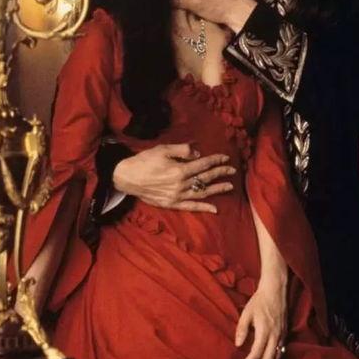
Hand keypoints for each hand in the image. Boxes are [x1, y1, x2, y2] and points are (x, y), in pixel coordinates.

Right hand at [113, 143, 235, 212]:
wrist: (126, 177)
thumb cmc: (144, 160)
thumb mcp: (163, 149)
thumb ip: (182, 150)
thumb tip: (198, 153)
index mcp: (180, 170)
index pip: (203, 164)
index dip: (216, 160)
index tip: (226, 157)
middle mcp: (181, 185)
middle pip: (205, 178)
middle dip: (220, 173)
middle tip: (232, 170)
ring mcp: (177, 196)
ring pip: (202, 193)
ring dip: (217, 189)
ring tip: (229, 187)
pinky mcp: (171, 204)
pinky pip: (191, 207)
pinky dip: (203, 208)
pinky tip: (215, 208)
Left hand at [234, 281, 287, 358]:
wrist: (275, 290)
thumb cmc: (259, 301)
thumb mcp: (246, 313)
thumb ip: (242, 329)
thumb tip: (238, 345)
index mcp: (264, 331)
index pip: (255, 354)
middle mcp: (275, 336)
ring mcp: (281, 336)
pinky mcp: (285, 334)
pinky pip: (281, 353)